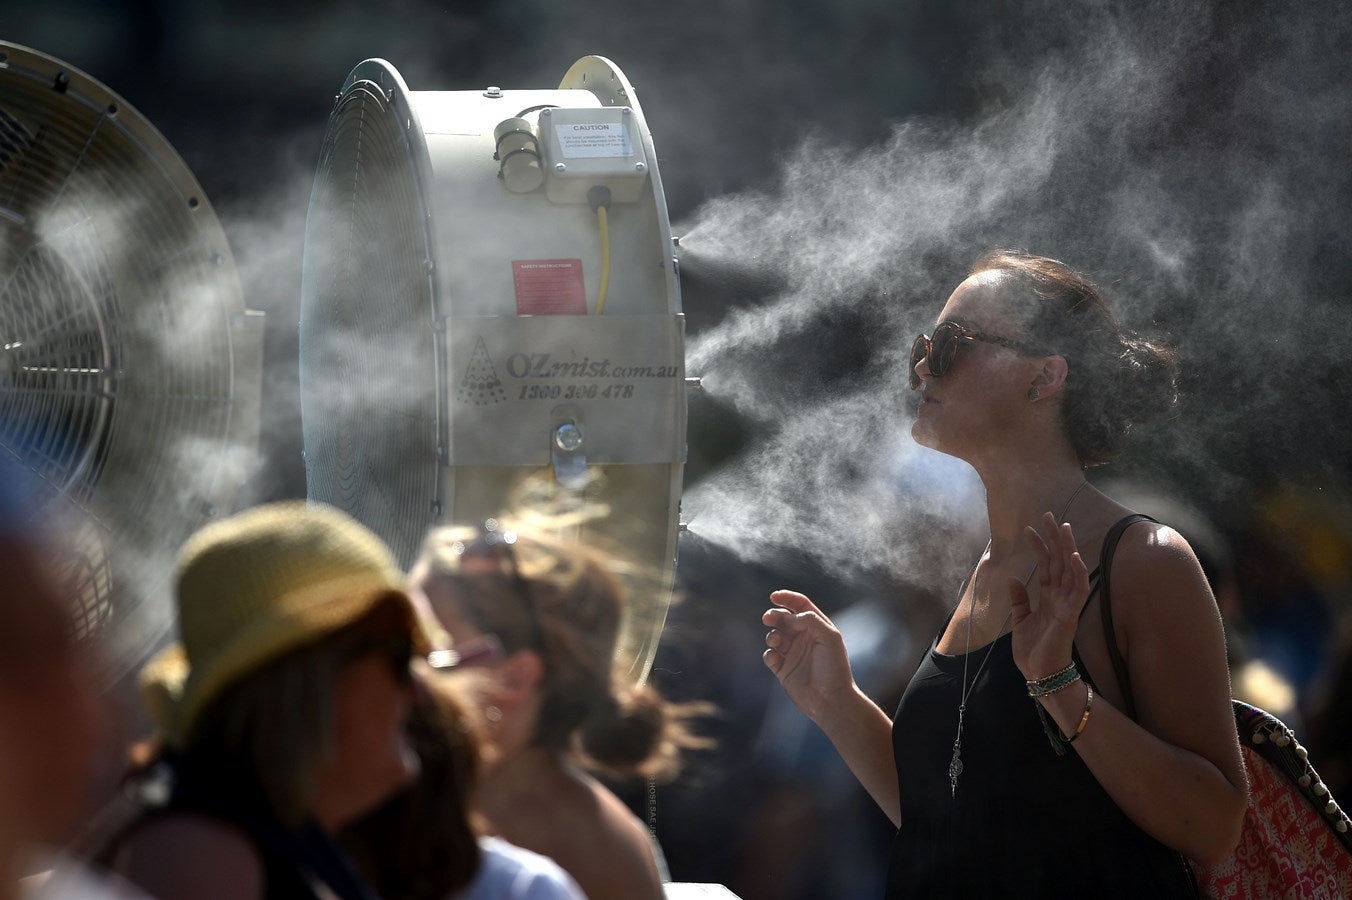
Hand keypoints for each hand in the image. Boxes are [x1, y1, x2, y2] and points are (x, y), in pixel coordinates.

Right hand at [762, 590, 856, 723]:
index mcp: (817, 628)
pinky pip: (769, 656)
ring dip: (772, 636)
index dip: (787, 598)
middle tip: (768, 618)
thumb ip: (811, 621)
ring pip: (774, 636)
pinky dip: (769, 654)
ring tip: (776, 642)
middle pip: (783, 619)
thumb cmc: (834, 668)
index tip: (773, 596)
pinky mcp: (783, 669)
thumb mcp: (829, 638)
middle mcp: (803, 638)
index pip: (800, 606)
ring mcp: (792, 653)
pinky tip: (775, 659)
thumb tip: (790, 616)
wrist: (831, 701)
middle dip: (774, 616)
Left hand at [1009, 512, 1090, 681]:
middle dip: (1054, 538)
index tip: (1029, 528)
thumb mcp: (1020, 620)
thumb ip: (1019, 599)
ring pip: (1070, 569)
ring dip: (1067, 548)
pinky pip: (1078, 590)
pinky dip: (1078, 572)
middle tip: (1048, 515)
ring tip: (1062, 526)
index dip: (1039, 547)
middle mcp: (1059, 597)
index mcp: (1048, 597)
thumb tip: (1014, 578)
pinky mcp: (1070, 614)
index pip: (1046, 565)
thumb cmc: (1033, 651)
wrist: (1038, 673)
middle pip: (1059, 561)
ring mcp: (1067, 604)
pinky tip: (1073, 556)